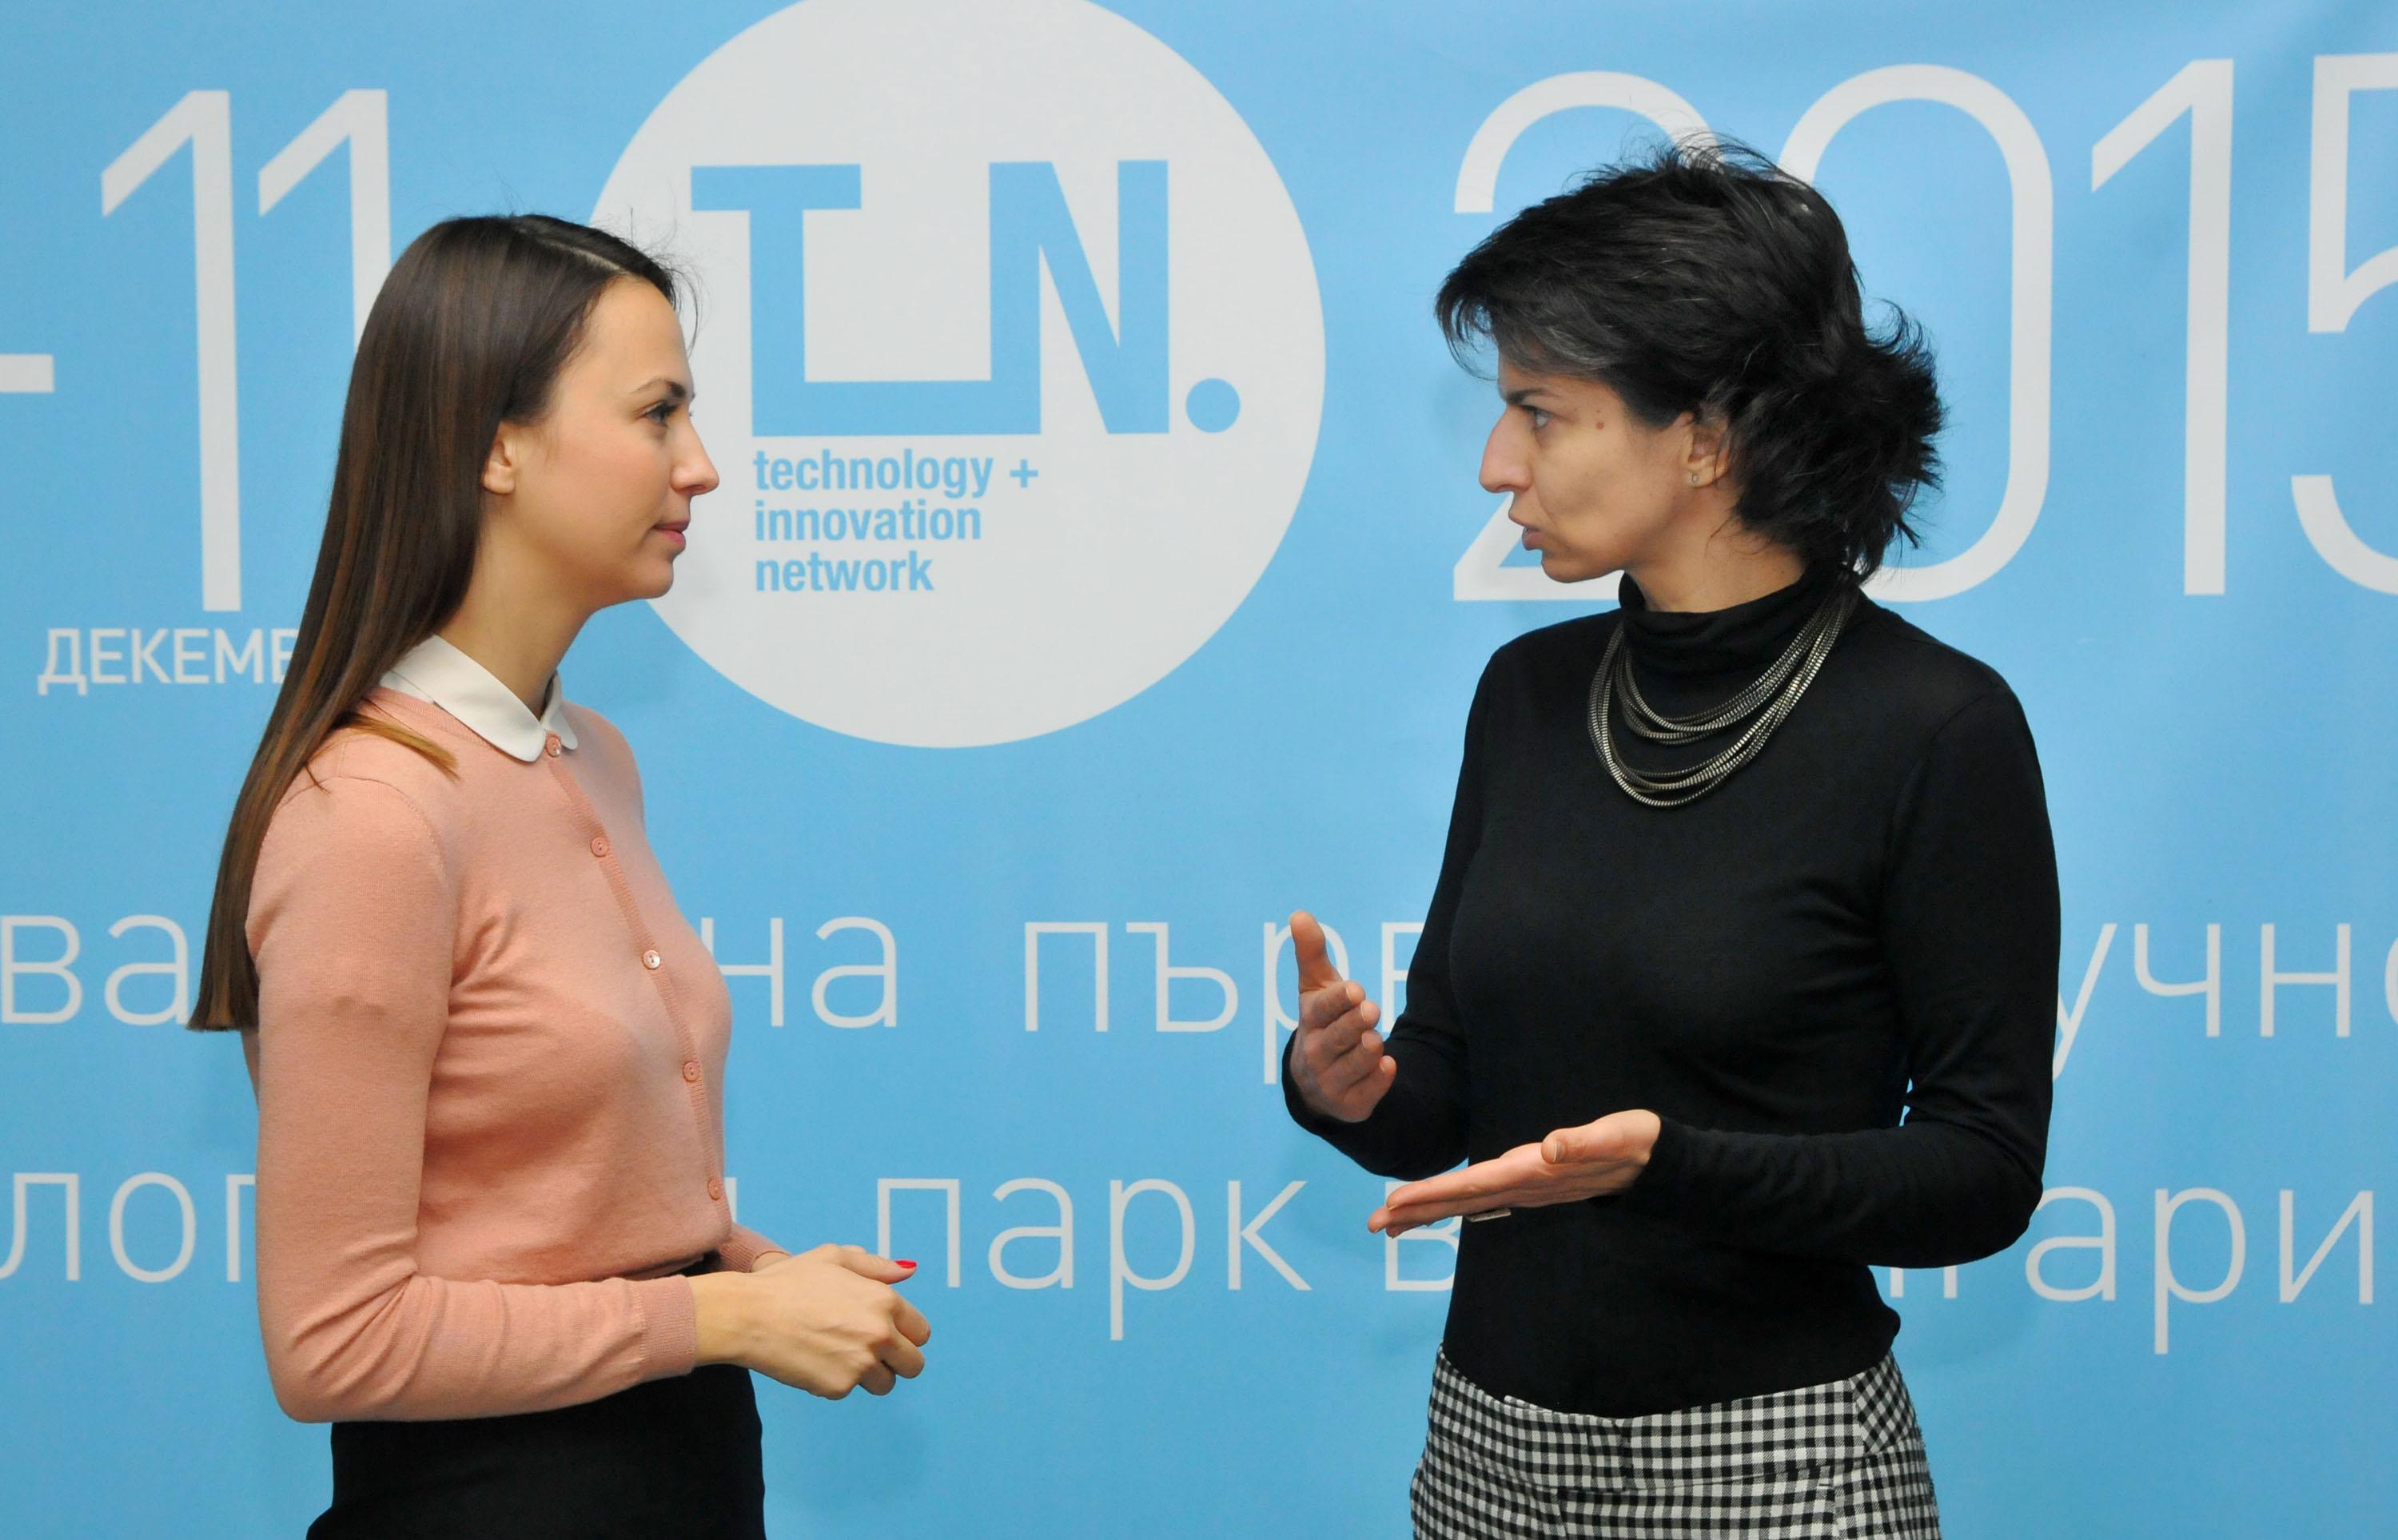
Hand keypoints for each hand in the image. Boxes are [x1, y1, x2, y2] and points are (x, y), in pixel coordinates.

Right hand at [691, 1243, 931, 1398]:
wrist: (748, 1315)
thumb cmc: (788, 1282)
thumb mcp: (833, 1258)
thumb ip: (875, 1266)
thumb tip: (909, 1271)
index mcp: (885, 1302)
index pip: (921, 1332)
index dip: (904, 1334)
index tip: (885, 1334)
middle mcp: (880, 1334)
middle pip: (913, 1365)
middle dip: (896, 1361)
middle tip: (867, 1351)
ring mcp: (861, 1364)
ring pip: (885, 1384)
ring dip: (869, 1375)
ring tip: (838, 1355)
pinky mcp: (838, 1387)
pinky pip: (850, 1390)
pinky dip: (836, 1381)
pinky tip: (814, 1361)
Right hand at [1284, 910, 1394, 1122]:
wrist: (1316, 1081)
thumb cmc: (1322, 1022)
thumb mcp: (1316, 988)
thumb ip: (1311, 953)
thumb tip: (1299, 914)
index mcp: (1309, 1021)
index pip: (1321, 1010)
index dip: (1337, 1001)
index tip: (1355, 990)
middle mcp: (1315, 1054)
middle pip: (1338, 1038)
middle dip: (1355, 1024)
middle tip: (1371, 1010)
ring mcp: (1331, 1082)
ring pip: (1355, 1065)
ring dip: (1368, 1051)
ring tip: (1374, 1039)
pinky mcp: (1351, 1104)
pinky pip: (1370, 1091)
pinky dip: (1379, 1079)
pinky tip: (1388, 1066)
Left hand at [1369, 1109, 1662, 1235]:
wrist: (1656, 1164)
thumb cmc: (1635, 1144)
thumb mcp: (1617, 1135)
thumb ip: (1585, 1142)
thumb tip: (1550, 1148)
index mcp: (1533, 1172)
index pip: (1472, 1185)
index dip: (1432, 1193)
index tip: (1394, 1203)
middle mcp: (1524, 1185)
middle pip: (1460, 1201)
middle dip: (1416, 1210)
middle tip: (1372, 1224)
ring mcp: (1527, 1189)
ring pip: (1468, 1203)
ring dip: (1429, 1210)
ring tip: (1390, 1221)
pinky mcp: (1532, 1184)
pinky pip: (1483, 1197)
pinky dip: (1454, 1202)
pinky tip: (1438, 1207)